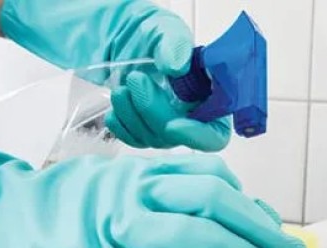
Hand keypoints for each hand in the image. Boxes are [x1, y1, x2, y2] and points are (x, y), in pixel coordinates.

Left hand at [0, 0, 231, 150]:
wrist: (111, 37)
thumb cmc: (143, 31)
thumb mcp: (160, 27)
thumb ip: (173, 43)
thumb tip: (177, 66)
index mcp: (209, 94)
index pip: (215, 132)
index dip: (197, 135)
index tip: (173, 124)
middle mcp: (192, 114)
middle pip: (179, 137)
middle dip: (153, 112)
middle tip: (135, 81)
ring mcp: (167, 124)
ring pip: (153, 140)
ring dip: (133, 115)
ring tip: (121, 86)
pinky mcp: (144, 129)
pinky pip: (134, 141)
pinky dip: (122, 125)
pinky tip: (117, 106)